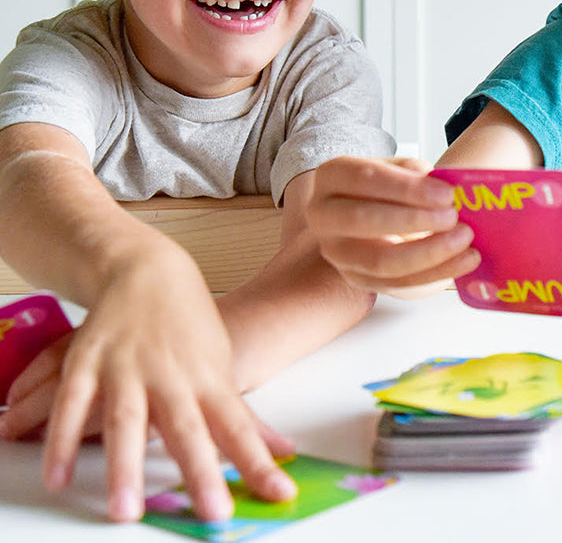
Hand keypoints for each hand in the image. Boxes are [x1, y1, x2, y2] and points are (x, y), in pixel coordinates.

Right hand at [4, 249, 297, 522]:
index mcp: (209, 380)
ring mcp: (128, 367)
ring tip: (125, 511)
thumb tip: (284, 452)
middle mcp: (171, 377)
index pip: (240, 427)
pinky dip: (61, 438)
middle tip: (213, 514)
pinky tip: (56, 476)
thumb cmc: (190, 325)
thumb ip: (245, 417)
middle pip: (188, 429)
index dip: (259, 462)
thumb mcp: (222, 366)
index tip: (280, 493)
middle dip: (201, 471)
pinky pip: (73, 404)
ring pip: (127, 420)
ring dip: (125, 465)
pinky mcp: (88, 361)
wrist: (149, 269)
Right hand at [306, 156, 478, 292]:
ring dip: (429, 252)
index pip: (364, 179)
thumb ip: (418, 175)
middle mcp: (324, 217)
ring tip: (464, 238)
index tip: (446, 193)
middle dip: (413, 220)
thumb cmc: (389, 188)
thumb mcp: (399, 170)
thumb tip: (448, 189)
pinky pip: (400, 284)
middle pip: (362, 220)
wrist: (376, 213)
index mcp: (332, 177)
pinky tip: (466, 259)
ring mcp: (338, 254)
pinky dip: (438, 272)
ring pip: (381, 261)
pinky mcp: (359, 280)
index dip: (406, 188)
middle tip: (453, 216)